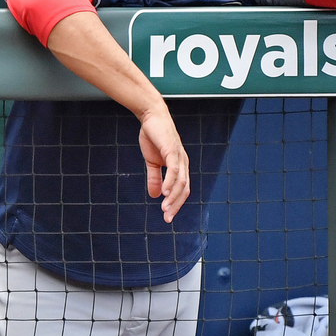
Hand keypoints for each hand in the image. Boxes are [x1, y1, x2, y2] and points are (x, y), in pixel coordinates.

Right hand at [138, 108, 188, 222]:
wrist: (151, 117)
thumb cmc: (153, 137)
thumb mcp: (152, 161)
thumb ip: (154, 178)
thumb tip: (155, 196)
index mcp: (180, 166)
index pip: (182, 190)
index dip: (175, 204)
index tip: (167, 217)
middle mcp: (183, 163)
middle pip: (184, 189)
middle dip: (176, 205)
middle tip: (167, 218)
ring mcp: (179, 157)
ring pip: (180, 182)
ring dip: (172, 197)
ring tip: (164, 208)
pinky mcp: (172, 150)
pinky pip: (173, 170)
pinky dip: (169, 182)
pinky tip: (163, 192)